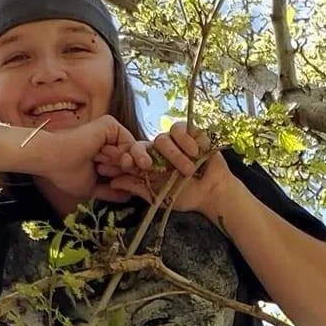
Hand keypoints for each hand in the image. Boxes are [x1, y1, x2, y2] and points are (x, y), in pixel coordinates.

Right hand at [23, 115, 155, 201]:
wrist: (54, 160)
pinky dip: (119, 153)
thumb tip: (129, 196)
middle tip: (104, 171)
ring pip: (134, 151)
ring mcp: (110, 132)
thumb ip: (112, 193)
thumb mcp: (93, 189)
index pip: (128, 167)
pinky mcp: (110, 125)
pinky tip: (103, 155)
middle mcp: (109, 143)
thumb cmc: (67, 175)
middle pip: (135, 158)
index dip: (131, 177)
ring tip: (101, 165)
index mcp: (104, 156)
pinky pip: (128, 141)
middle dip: (126, 171)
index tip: (121, 186)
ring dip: (120, 164)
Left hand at [94, 121, 231, 214]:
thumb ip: (137, 187)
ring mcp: (173, 140)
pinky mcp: (189, 132)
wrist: (212, 192)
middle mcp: (158, 150)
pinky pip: (181, 129)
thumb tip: (112, 183)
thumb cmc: (186, 196)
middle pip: (145, 144)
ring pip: (163, 138)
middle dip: (147, 156)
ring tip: (188, 170)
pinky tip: (196, 153)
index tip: (129, 165)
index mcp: (148, 163)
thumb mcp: (159, 196)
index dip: (128, 158)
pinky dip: (187, 141)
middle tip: (156, 168)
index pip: (132, 155)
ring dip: (175, 154)